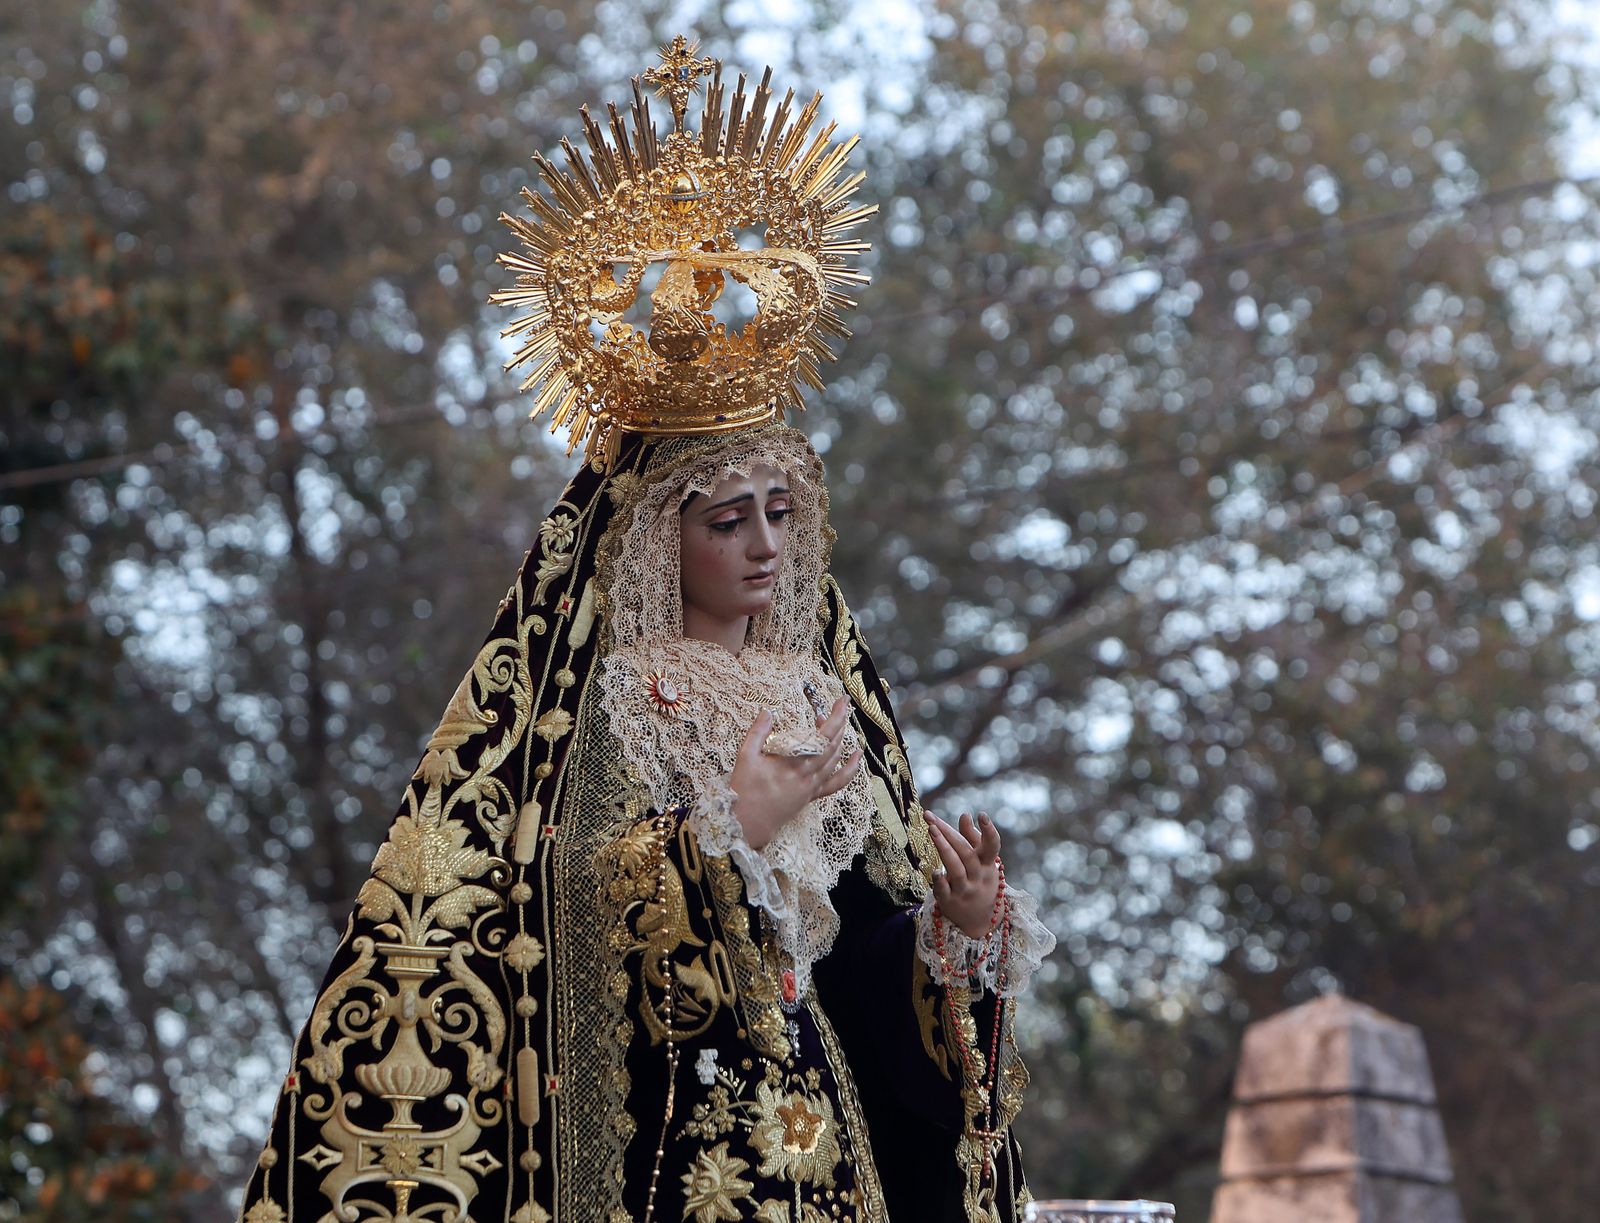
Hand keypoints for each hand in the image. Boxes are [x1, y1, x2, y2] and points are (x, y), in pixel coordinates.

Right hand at [729, 696, 863, 849]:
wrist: (747, 822)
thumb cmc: (744, 789)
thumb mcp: (745, 756)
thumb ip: (758, 732)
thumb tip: (767, 712)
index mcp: (793, 763)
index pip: (822, 736)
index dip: (836, 717)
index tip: (843, 701)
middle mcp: (807, 775)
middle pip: (833, 746)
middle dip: (840, 724)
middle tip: (839, 707)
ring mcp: (812, 787)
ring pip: (835, 760)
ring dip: (839, 740)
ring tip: (835, 725)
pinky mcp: (811, 796)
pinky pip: (836, 783)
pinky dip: (850, 770)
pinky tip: (857, 758)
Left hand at [927, 811, 1001, 939]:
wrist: (980, 921)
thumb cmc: (979, 881)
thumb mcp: (982, 862)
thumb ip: (972, 838)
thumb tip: (964, 814)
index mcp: (987, 864)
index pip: (992, 847)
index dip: (989, 831)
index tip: (983, 815)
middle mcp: (978, 877)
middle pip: (966, 853)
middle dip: (949, 833)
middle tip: (930, 818)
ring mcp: (964, 890)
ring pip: (956, 869)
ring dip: (943, 849)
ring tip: (931, 830)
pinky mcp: (949, 902)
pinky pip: (944, 891)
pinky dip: (940, 880)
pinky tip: (934, 870)